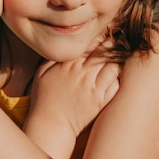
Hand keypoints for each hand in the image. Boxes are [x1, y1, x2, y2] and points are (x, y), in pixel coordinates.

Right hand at [23, 41, 119, 158]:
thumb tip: (65, 45)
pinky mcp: (100, 101)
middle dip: (111, 45)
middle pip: (104, 52)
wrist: (51, 124)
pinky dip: (117, 79)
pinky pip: (116, 85)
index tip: (101, 34)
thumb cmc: (44, 98)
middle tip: (113, 43)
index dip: (98, 36)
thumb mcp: (41, 73)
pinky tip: (113, 77)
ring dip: (116, 61)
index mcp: (69, 64)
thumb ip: (53, 57)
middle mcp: (83, 73)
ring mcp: (93, 88)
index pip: (89, 43)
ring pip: (114, 67)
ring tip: (114, 60)